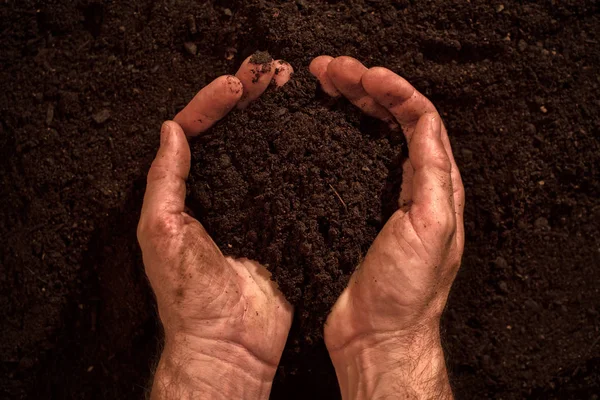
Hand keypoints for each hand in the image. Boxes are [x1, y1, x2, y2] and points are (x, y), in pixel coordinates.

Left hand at [137, 55, 293, 399]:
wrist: (231, 342)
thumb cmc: (191, 297)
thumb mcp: (161, 232)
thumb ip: (164, 181)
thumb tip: (170, 131)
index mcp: (187, 193)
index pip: (195, 133)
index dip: (211, 104)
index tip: (234, 87)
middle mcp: (221, 193)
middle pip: (233, 133)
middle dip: (248, 100)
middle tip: (266, 73)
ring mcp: (254, 205)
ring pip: (264, 149)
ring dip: (274, 118)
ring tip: (289, 89)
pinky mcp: (282, 221)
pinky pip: (290, 180)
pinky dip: (298, 153)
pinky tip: (309, 132)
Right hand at [310, 56, 464, 398]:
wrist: (376, 337)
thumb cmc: (405, 292)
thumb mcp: (432, 227)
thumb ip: (431, 175)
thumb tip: (423, 125)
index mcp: (435, 186)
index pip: (420, 120)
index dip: (393, 90)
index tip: (362, 75)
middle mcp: (411, 185)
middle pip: (393, 120)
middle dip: (364, 87)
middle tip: (330, 70)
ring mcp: (380, 196)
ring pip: (370, 135)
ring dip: (350, 104)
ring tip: (321, 83)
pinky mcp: (352, 209)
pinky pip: (348, 161)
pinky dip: (336, 135)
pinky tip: (320, 123)